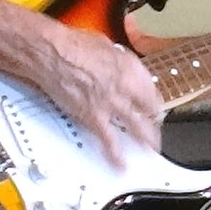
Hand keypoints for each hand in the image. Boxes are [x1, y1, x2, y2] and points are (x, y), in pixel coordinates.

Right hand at [36, 22, 164, 167]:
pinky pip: (108, 140)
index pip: (152, 91)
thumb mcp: (105, 45)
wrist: (52, 53)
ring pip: (136, 128)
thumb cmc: (73, 44)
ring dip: (146, 141)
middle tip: (158, 131)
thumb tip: (119, 65)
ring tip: (152, 150)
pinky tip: (121, 165)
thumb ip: (117, 61)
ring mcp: (111, 105)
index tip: (153, 106)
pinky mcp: (93, 117)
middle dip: (155, 124)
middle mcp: (126, 88)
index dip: (154, 101)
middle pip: (149, 112)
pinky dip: (116, 155)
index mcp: (131, 68)